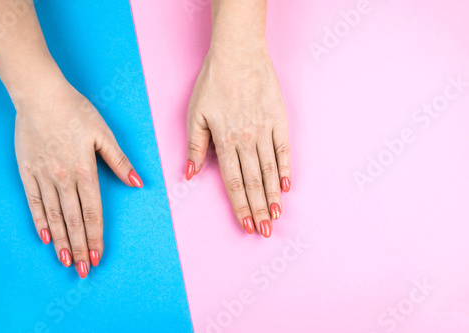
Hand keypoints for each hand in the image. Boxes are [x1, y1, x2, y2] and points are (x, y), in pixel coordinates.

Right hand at [14, 76, 142, 277]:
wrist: (40, 95)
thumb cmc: (75, 111)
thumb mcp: (104, 134)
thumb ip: (120, 161)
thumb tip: (138, 182)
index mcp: (85, 170)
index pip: (93, 212)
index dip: (96, 236)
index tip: (98, 255)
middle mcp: (63, 178)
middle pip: (74, 220)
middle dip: (80, 247)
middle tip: (83, 270)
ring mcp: (43, 176)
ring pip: (54, 216)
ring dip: (61, 241)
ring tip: (66, 261)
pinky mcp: (27, 172)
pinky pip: (34, 202)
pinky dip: (40, 220)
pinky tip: (45, 237)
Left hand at [186, 46, 290, 237]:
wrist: (239, 54)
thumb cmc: (213, 83)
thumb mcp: (195, 114)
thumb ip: (196, 147)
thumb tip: (190, 175)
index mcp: (225, 141)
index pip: (233, 182)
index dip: (239, 206)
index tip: (245, 224)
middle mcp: (247, 140)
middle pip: (253, 182)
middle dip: (258, 209)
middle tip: (264, 231)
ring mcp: (265, 131)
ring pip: (270, 171)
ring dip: (272, 196)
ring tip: (276, 215)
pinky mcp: (279, 121)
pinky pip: (284, 150)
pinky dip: (286, 169)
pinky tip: (287, 187)